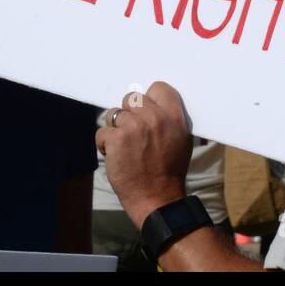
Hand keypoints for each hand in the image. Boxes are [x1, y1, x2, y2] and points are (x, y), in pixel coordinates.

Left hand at [96, 81, 192, 228]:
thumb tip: (152, 106)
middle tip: (132, 131)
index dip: (149, 98)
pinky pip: (102, 132)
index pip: (158, 87)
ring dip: (115, 128)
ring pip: (114, 114)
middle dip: (129, 113)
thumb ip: (169, 119)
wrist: (158, 198)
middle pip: (132, 98)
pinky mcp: (116, 140)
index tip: (145, 110)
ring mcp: (134, 127)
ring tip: (123, 146)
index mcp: (174, 116)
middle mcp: (154, 117)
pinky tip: (115, 156)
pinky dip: (105, 144)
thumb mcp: (181, 139)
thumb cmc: (171, 171)